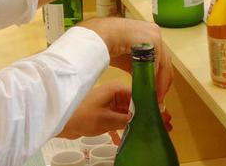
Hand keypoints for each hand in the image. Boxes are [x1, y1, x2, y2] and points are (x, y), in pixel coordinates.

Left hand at [57, 82, 173, 139]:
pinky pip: (122, 118)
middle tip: (165, 126)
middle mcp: (116, 93)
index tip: (165, 116)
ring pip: (131, 112)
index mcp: (117, 88)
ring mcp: (110, 102)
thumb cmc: (82, 115)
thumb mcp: (108, 120)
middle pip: (138, 104)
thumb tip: (146, 121)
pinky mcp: (105, 112)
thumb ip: (128, 120)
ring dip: (140, 122)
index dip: (154, 106)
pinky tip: (134, 138)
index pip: (141, 95)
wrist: (60, 121)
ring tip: (154, 133)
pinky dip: (128, 126)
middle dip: (150, 115)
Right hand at [78, 18, 171, 101]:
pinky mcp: (152, 38)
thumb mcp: (128, 58)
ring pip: (163, 63)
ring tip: (155, 95)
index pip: (162, 59)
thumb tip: (146, 82)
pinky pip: (156, 62)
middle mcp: (155, 32)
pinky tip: (150, 87)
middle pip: (165, 61)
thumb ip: (139, 67)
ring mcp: (155, 34)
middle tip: (159, 97)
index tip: (158, 92)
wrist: (98, 36)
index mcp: (150, 34)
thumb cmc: (108, 44)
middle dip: (163, 82)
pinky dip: (154, 76)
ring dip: (160, 82)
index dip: (162, 78)